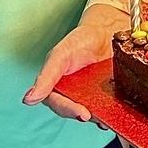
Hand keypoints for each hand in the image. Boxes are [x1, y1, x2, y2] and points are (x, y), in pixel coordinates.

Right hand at [23, 4, 125, 121]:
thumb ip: (46, 76)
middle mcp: (73, 94)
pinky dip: (113, 113)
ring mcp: (92, 96)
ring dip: (100, 118)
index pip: (58, 104)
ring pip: (93, 113)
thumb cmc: (80, 39)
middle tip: (93, 115)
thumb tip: (29, 99)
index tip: (82, 113)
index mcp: (57, 86)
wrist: (107, 30)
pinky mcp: (108, 95)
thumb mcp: (61, 54)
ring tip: (108, 116)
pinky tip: (118, 113)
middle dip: (85, 115)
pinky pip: (109, 108)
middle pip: (76, 112)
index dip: (68, 111)